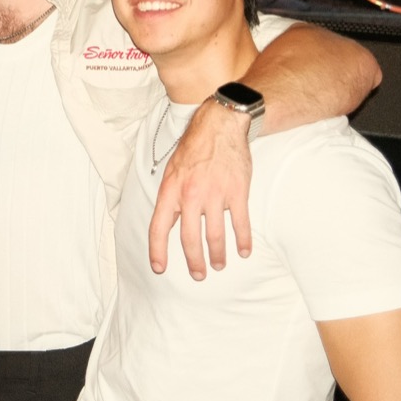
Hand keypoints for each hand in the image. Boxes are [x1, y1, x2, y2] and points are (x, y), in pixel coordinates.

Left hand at [148, 100, 252, 279]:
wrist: (218, 126)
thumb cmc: (193, 149)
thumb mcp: (172, 171)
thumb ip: (171, 197)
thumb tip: (169, 223)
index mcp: (171, 190)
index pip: (159, 227)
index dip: (157, 250)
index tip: (159, 268)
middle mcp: (190, 195)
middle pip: (190, 238)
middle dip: (194, 261)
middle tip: (198, 275)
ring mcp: (215, 194)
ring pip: (215, 235)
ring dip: (218, 255)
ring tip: (218, 265)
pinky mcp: (237, 192)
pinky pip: (240, 223)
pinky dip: (243, 240)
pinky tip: (243, 251)